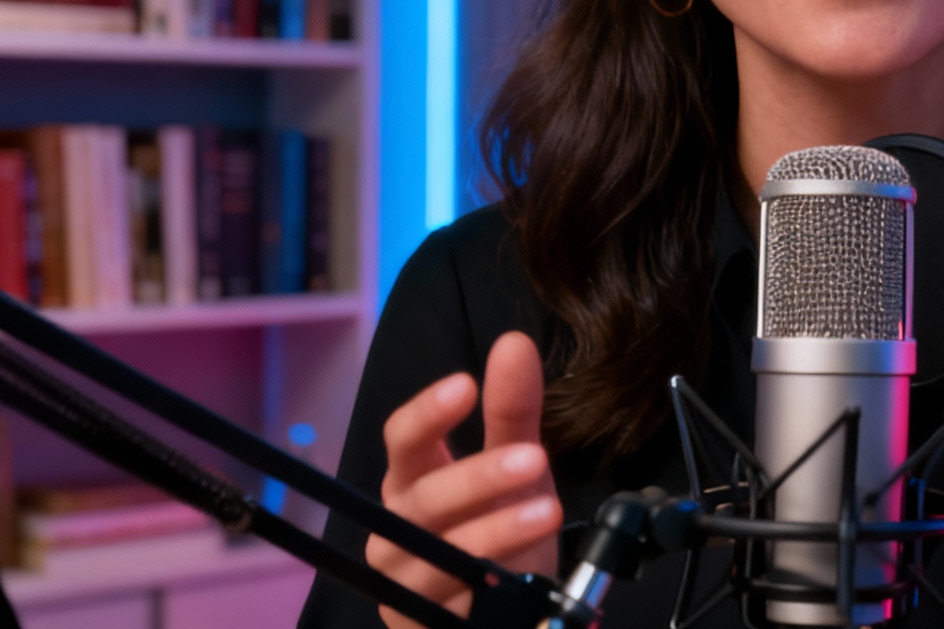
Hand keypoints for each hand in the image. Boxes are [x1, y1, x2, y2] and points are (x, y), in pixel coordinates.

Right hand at [367, 331, 562, 627]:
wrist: (505, 605)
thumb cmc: (498, 523)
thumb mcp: (517, 465)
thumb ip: (513, 410)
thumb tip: (514, 342)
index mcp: (413, 478)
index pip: (403, 438)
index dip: (428, 413)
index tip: (465, 385)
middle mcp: (398, 527)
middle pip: (425, 499)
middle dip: (479, 477)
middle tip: (533, 459)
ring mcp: (405, 579)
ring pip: (439, 555)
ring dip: (494, 533)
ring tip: (546, 514)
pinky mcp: (420, 621)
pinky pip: (453, 603)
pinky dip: (489, 587)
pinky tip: (521, 575)